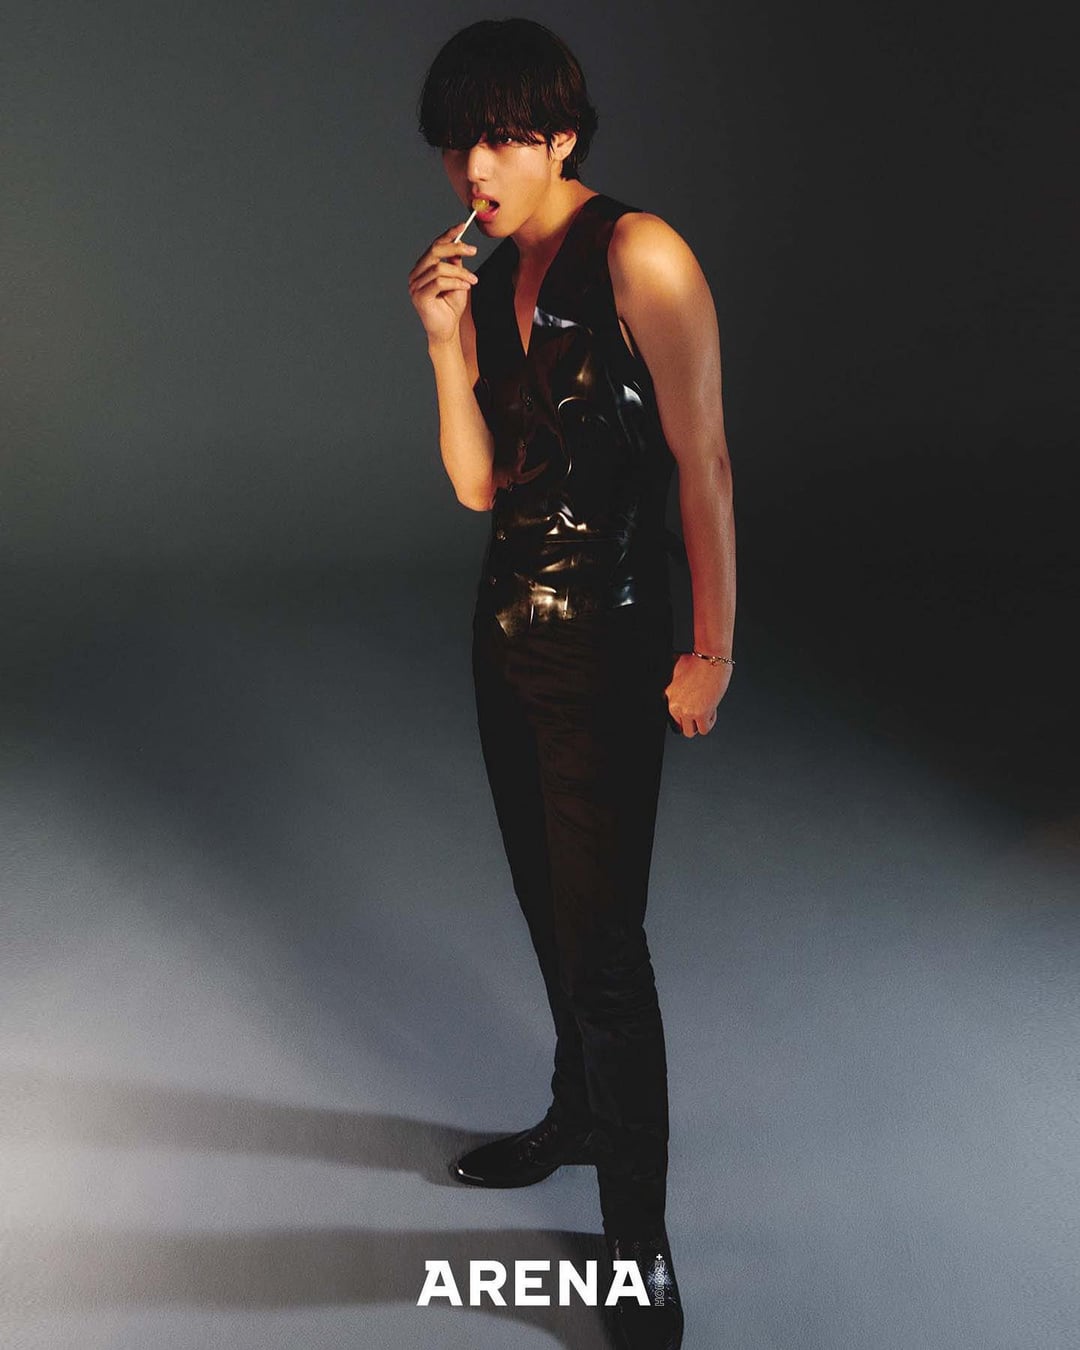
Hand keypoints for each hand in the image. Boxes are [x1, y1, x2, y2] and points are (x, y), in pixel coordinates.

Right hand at [407, 223, 478, 345]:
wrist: (447, 330)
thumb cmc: (451, 306)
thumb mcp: (457, 280)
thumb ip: (455, 263)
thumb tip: (459, 244)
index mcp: (423, 268)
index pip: (434, 246)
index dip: (448, 235)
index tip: (463, 226)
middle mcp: (416, 274)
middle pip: (434, 252)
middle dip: (455, 248)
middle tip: (473, 251)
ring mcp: (415, 285)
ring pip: (439, 268)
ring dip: (460, 272)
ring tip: (473, 280)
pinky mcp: (419, 296)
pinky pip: (439, 282)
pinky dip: (455, 282)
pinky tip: (466, 286)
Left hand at [664, 652, 731, 737]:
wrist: (711, 658)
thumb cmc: (698, 660)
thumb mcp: (677, 668)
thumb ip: (674, 680)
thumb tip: (675, 680)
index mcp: (667, 694)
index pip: (672, 715)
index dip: (684, 711)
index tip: (692, 706)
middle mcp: (674, 705)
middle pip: (680, 726)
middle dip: (691, 720)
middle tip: (700, 709)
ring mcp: (686, 710)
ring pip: (690, 732)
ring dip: (699, 723)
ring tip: (706, 709)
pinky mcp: (700, 714)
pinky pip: (704, 729)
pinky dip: (709, 722)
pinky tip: (712, 709)